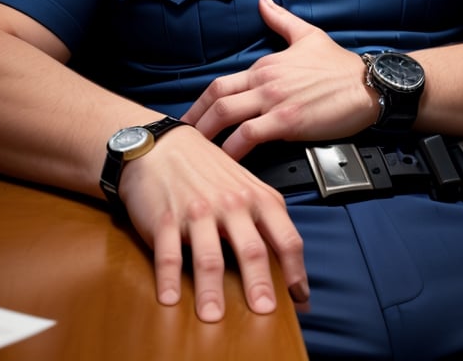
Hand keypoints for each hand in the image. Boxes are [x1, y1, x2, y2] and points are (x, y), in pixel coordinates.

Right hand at [120, 123, 308, 322]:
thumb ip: (265, 220)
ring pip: (209, 256)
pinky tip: (170, 298)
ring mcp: (198, 211)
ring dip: (212, 291)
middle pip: (251, 250)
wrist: (163, 145)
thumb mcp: (245, 187)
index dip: (296, 271)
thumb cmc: (207, 169)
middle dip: (259, 285)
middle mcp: (231, 205)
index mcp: (258, 198)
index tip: (299, 298)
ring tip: (213, 316)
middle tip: (264, 312)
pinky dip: (169, 278)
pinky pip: (169, 253)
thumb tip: (287, 265)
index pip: (286, 238)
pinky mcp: (166, 218)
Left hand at [182, 0, 378, 159]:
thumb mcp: (307, 35)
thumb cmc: (340, 65)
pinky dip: (233, 150)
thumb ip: (280, 20)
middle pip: (216, 98)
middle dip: (194, 120)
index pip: (221, 84)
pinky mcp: (288, 121)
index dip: (200, 103)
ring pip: (226, 115)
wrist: (369, 84)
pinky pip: (250, 136)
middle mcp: (264, 81)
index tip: (189, 120)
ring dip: (207, 136)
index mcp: (265, 65)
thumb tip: (263, 0)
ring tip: (195, 155)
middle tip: (179, 140)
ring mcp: (274, 100)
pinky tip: (225, 164)